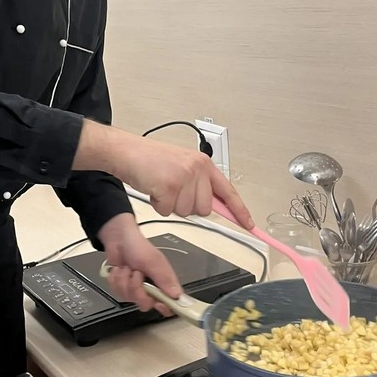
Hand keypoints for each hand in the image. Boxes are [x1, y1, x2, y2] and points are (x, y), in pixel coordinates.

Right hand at [74, 121, 253, 229]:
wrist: (127, 151)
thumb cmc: (150, 160)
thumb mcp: (182, 166)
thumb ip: (199, 183)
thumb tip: (212, 206)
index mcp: (204, 164)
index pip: (227, 191)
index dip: (239, 210)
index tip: (248, 224)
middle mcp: (197, 169)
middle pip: (203, 209)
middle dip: (186, 205)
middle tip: (172, 190)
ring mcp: (184, 177)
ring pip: (186, 212)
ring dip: (170, 205)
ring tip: (161, 186)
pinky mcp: (169, 186)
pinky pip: (168, 211)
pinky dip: (159, 205)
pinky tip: (153, 189)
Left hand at [97, 213, 180, 314]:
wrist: (117, 239)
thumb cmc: (137, 246)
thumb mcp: (152, 260)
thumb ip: (164, 278)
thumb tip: (176, 295)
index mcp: (164, 282)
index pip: (171, 304)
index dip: (166, 308)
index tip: (158, 303)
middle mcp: (151, 288)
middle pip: (146, 304)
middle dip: (137, 289)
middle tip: (136, 274)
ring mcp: (135, 289)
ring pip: (129, 298)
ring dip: (124, 280)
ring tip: (127, 268)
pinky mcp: (122, 288)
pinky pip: (117, 293)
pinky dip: (115, 280)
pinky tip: (119, 270)